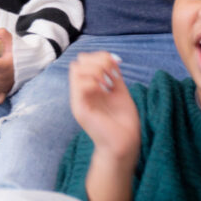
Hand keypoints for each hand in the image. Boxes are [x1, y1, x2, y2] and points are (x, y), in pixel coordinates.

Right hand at [69, 51, 139, 200]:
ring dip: (96, 70)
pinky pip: (80, 84)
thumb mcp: (120, 91)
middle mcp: (81, 92)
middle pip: (78, 61)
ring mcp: (78, 100)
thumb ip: (114, 75)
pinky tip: (106, 89)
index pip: (84, 60)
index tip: (116, 65)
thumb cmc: (123, 121)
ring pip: (76, 69)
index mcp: (89, 87)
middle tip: (111, 74)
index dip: (99, 56)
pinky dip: (94, 81)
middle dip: (97, 61)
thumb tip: (112, 58)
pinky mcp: (80, 108)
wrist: (124, 143)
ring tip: (108, 83)